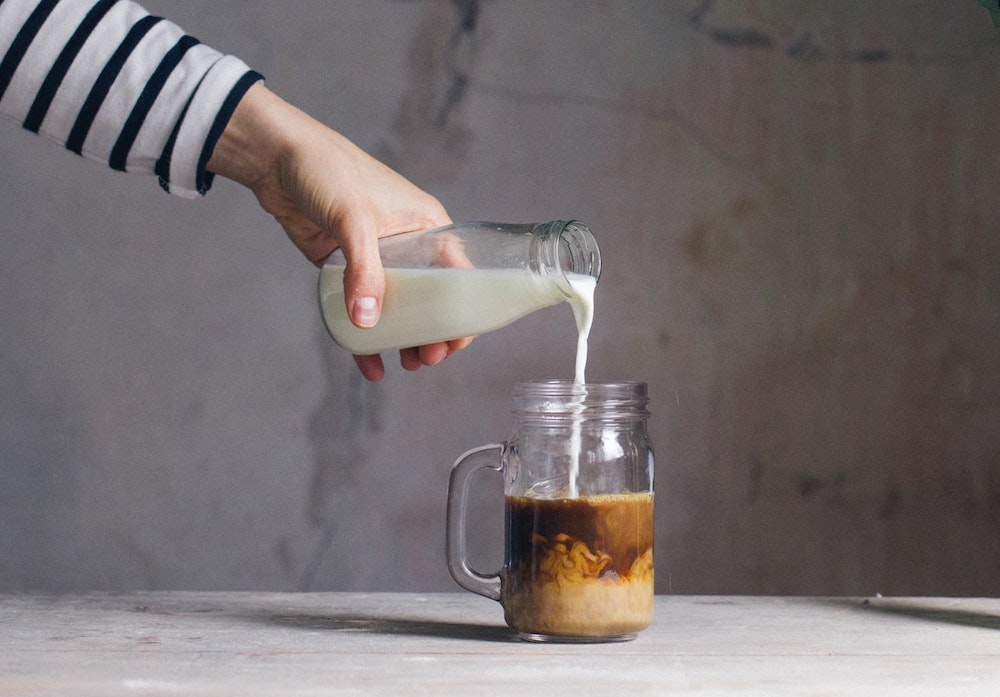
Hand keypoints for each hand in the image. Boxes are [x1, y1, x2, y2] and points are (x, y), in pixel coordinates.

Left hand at [207, 83, 471, 379]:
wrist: (275, 156)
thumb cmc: (327, 170)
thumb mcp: (353, 219)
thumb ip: (364, 271)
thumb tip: (368, 323)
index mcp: (426, 225)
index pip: (459, 274)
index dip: (463, 311)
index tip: (456, 342)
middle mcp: (407, 244)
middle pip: (431, 299)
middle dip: (433, 332)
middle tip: (426, 360)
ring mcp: (376, 259)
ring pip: (398, 308)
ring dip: (405, 339)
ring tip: (407, 364)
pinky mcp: (344, 268)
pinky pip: (362, 308)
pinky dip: (366, 338)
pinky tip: (370, 365)